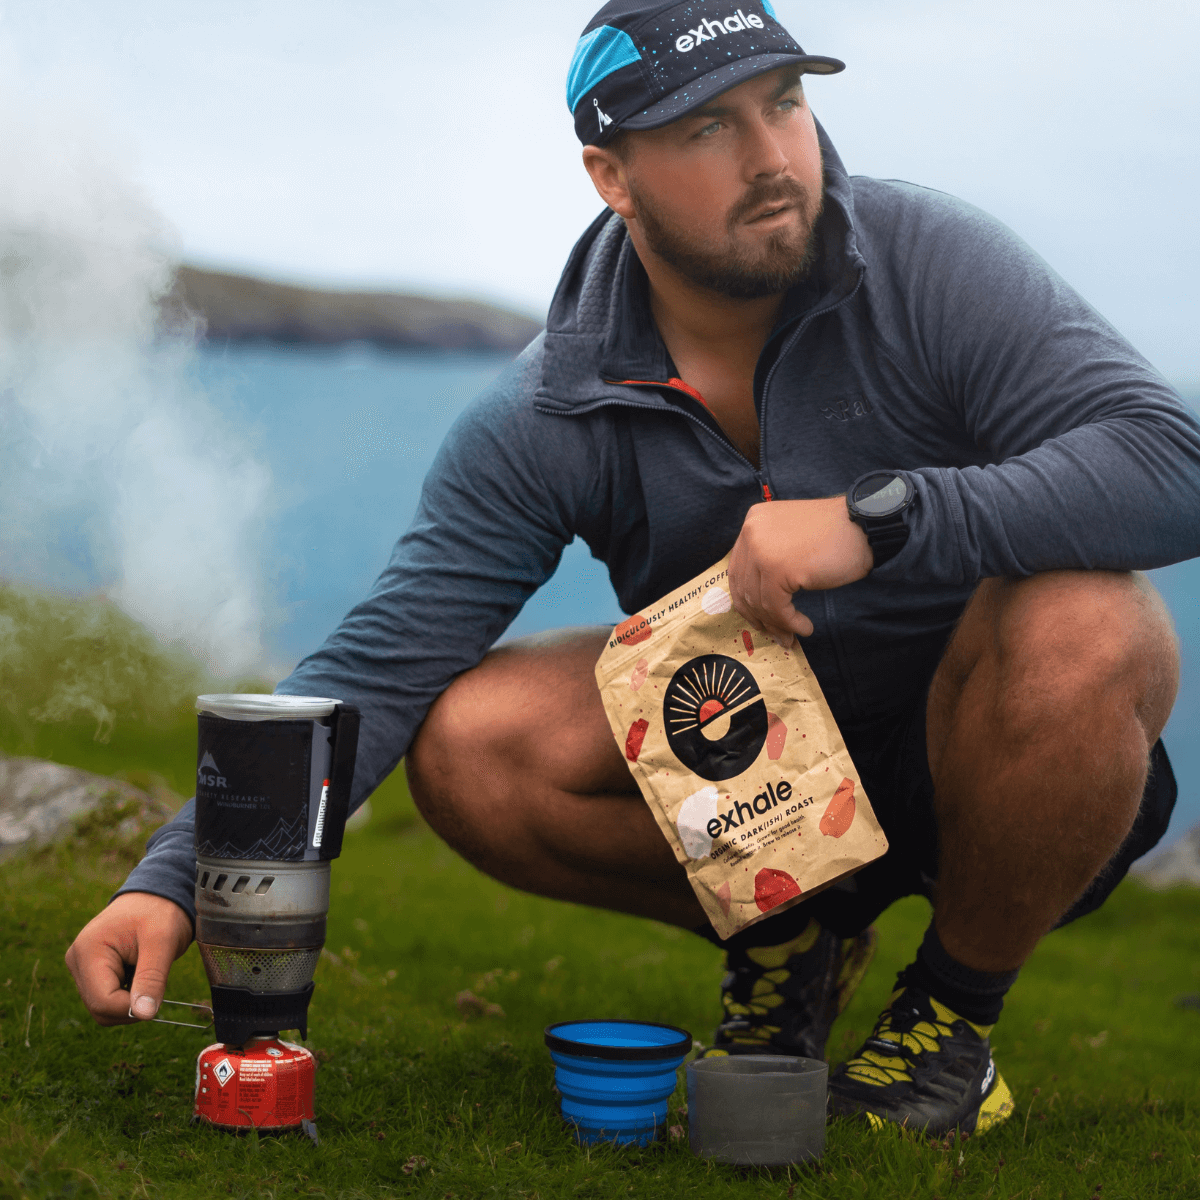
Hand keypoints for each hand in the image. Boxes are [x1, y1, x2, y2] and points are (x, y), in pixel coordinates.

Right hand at [65, 892, 192, 1025]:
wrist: (159, 894)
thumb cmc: (161, 911)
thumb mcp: (163, 941)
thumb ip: (152, 979)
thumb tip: (145, 1015)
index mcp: (88, 951)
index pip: (103, 1002)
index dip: (132, 1008)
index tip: (157, 994)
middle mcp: (77, 961)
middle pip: (100, 1009)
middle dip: (131, 1006)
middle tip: (156, 982)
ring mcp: (82, 968)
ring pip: (103, 1008)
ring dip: (130, 1001)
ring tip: (147, 972)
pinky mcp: (91, 972)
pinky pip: (107, 999)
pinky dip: (128, 995)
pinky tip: (140, 973)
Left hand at [728, 497, 873, 646]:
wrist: (865, 527)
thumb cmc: (836, 536)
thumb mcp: (791, 539)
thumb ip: (769, 558)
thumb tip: (755, 604)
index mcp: (753, 521)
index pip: (738, 569)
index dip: (747, 599)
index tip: (760, 618)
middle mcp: (751, 532)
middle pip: (744, 587)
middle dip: (760, 616)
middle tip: (776, 634)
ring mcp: (762, 550)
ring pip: (759, 601)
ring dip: (777, 624)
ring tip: (793, 634)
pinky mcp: (777, 569)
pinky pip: (776, 607)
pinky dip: (789, 622)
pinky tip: (805, 627)